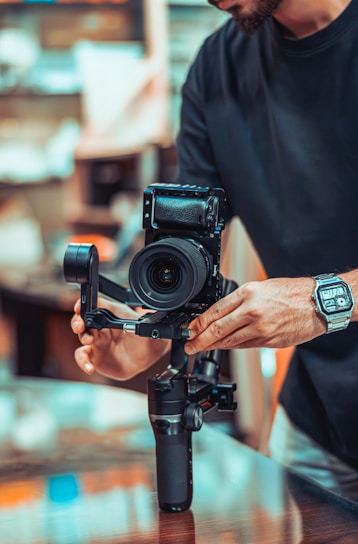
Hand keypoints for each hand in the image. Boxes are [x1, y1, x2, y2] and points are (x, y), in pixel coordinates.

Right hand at [71, 297, 169, 379]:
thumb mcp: (149, 331)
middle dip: (78, 320)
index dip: (84, 304)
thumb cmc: (147, 338)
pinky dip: (83, 362)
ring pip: (82, 336)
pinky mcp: (96, 357)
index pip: (95, 305)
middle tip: (80, 325)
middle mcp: (102, 327)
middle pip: (83, 319)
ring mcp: (98, 342)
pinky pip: (84, 357)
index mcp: (113, 315)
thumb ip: (148, 328)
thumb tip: (149, 326)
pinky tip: (90, 367)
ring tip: (88, 340)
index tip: (79, 307)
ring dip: (82, 337)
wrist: (148, 357)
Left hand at [184, 277, 325, 354]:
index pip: (215, 310)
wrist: (317, 304)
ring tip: (201, 348)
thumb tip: (220, 314)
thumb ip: (240, 300)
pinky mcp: (268, 341)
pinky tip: (223, 348)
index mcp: (248, 293)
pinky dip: (231, 347)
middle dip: (200, 340)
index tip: (190, 330)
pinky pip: (244, 346)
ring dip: (213, 346)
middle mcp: (252, 311)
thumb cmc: (292, 292)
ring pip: (229, 341)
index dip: (199, 323)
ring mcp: (260, 328)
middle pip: (218, 329)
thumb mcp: (261, 287)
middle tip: (189, 345)